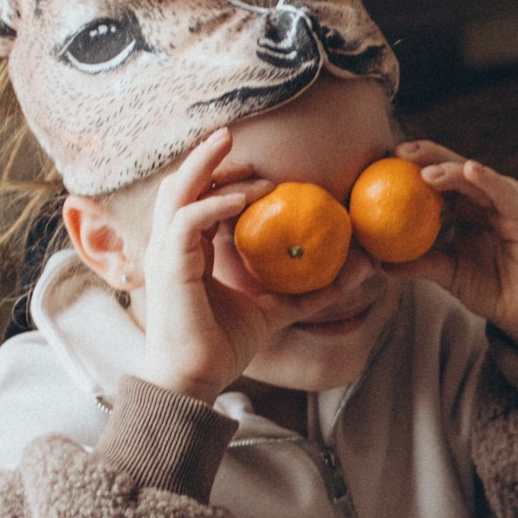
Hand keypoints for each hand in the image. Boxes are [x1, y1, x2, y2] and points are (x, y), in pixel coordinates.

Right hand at [133, 130, 287, 399]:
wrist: (195, 381)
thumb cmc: (221, 347)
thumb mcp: (271, 312)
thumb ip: (305, 294)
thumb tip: (353, 278)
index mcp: (185, 252)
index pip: (195, 200)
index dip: (220, 178)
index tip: (259, 171)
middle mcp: (169, 247)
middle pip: (180, 185)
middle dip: (205, 158)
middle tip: (233, 136)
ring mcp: (164, 254)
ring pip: (177, 192)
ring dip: (207, 168)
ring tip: (235, 149)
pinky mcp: (169, 267)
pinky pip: (187, 221)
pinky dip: (214, 204)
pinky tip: (243, 198)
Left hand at [389, 140, 517, 351]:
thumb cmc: (493, 290)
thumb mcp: (449, 274)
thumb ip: (420, 263)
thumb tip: (379, 262)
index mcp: (470, 208)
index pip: (440, 180)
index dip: (414, 167)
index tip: (384, 162)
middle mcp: (490, 199)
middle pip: (457, 169)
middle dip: (428, 156)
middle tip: (399, 152)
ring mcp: (510, 203)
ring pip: (479, 178)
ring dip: (453, 171)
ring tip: (426, 172)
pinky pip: (505, 194)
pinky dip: (489, 180)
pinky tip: (471, 170)